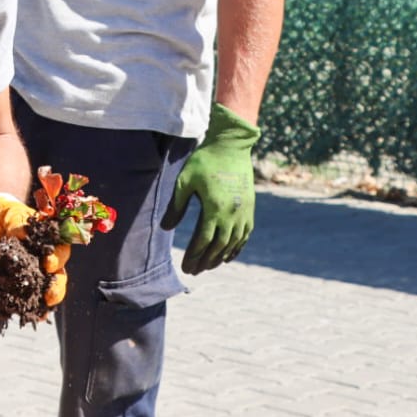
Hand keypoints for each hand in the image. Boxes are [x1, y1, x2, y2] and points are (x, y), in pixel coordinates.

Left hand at [0, 194, 70, 305]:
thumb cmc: (4, 215)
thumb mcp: (10, 215)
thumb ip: (18, 224)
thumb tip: (23, 235)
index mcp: (49, 241)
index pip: (60, 251)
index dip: (57, 259)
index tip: (47, 264)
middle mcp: (45, 259)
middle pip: (58, 276)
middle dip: (56, 287)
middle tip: (49, 294)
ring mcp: (32, 273)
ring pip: (45, 291)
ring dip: (45, 303)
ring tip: (41, 311)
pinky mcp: (18, 283)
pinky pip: (26, 298)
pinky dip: (29, 309)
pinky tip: (28, 317)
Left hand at [161, 102, 258, 274]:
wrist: (231, 146)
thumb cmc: (204, 161)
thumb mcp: (184, 181)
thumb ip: (176, 206)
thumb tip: (166, 228)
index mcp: (214, 208)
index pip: (203, 240)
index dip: (194, 255)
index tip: (186, 266)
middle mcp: (232, 214)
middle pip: (218, 246)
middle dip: (205, 260)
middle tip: (194, 271)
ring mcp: (244, 212)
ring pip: (233, 242)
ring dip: (220, 257)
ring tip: (208, 266)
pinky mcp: (250, 208)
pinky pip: (245, 234)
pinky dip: (237, 247)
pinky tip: (228, 255)